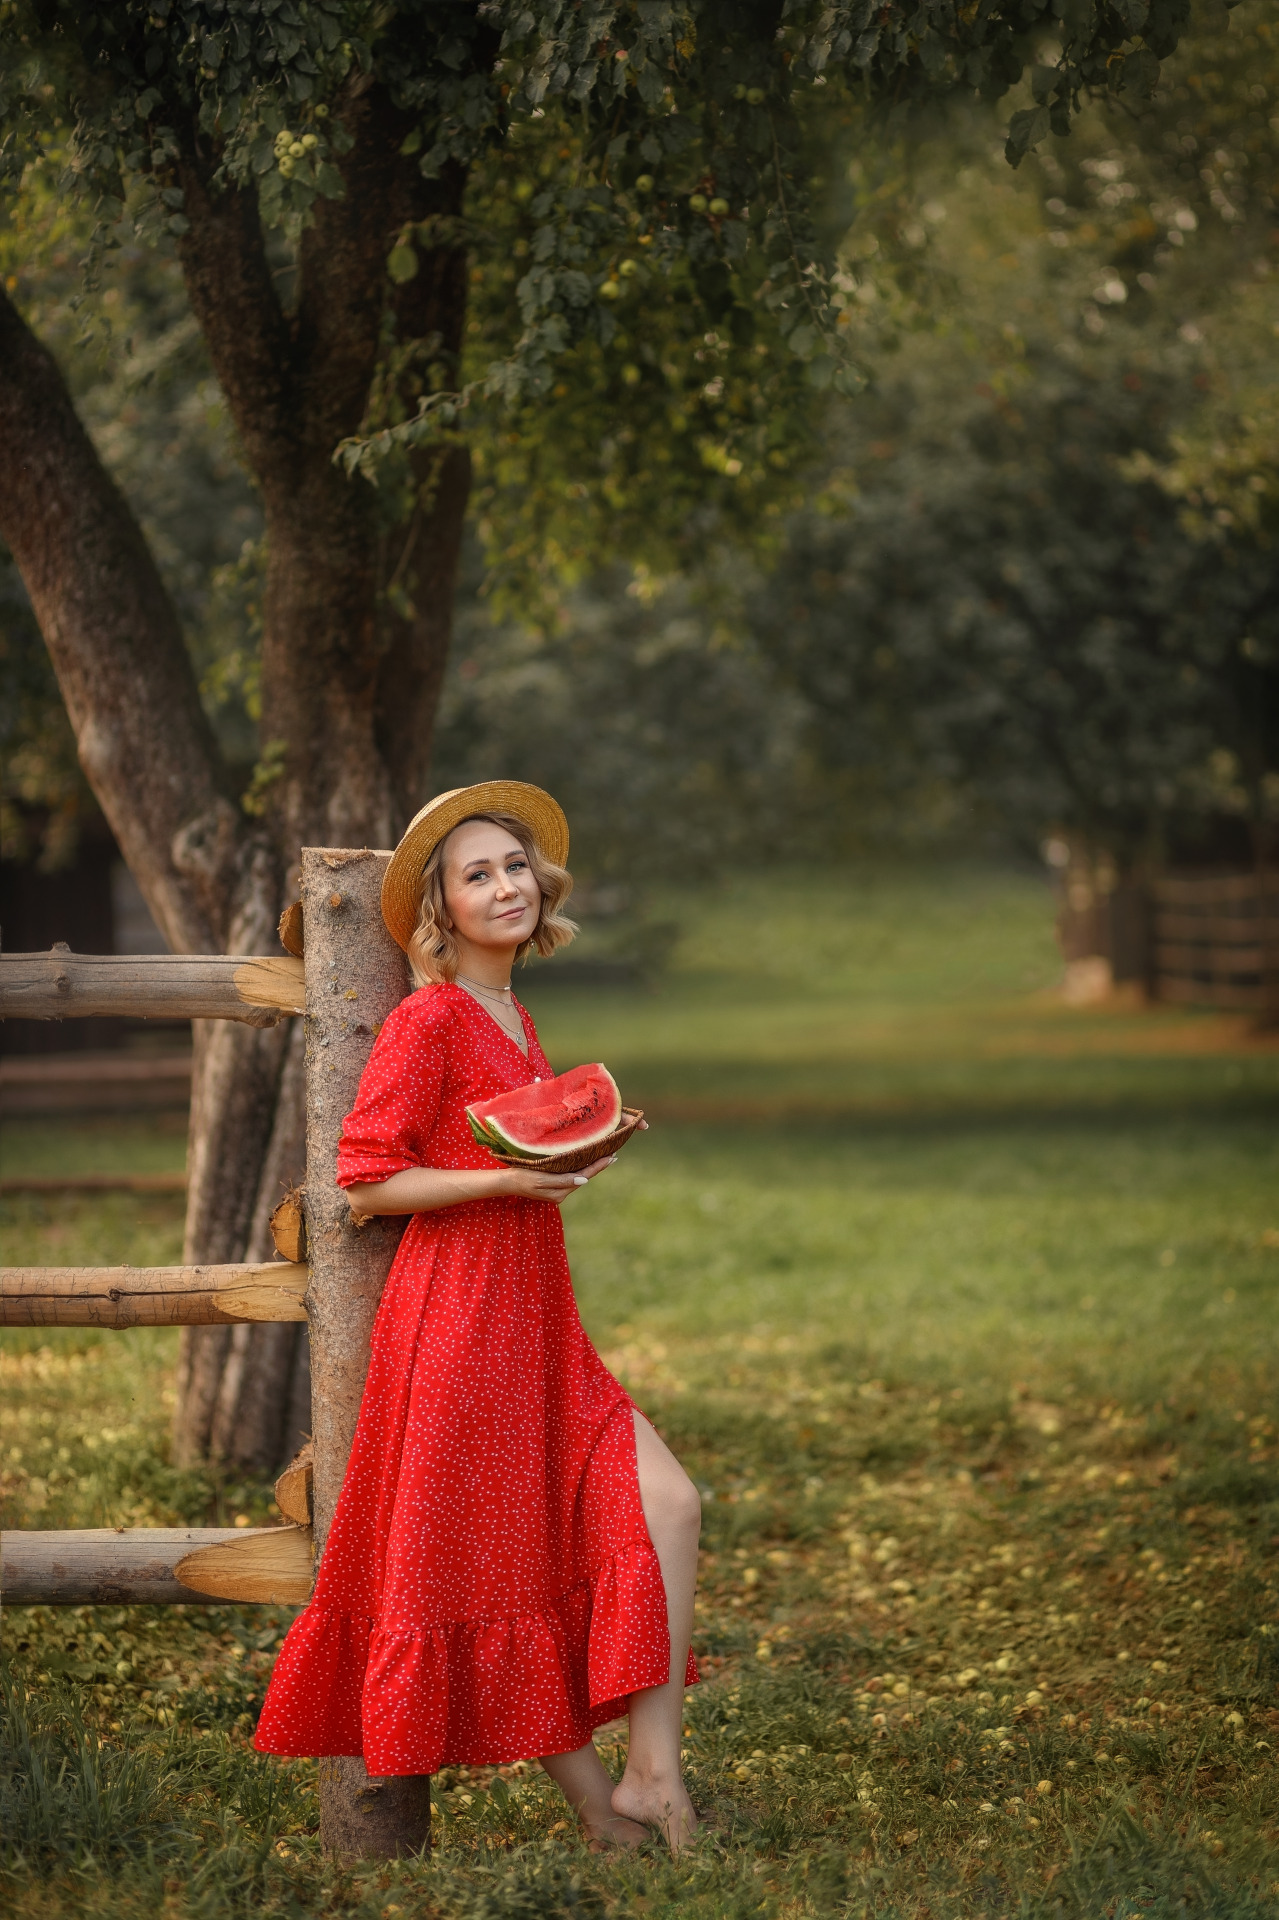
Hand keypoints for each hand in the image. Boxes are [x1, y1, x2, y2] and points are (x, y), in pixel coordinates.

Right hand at [496, 1154, 616, 1203]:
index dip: (599, 1166)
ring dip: (590, 1166)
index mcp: (561, 1192)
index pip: (584, 1176)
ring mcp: (557, 1190)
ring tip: (602, 1154)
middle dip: (598, 1165)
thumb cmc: (521, 1178)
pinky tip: (584, 1160)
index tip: (612, 1156)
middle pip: (584, 1176)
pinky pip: (569, 1175)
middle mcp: (562, 1193)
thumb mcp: (541, 1179)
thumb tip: (584, 1179)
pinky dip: (578, 1167)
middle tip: (612, 1153)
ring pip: (578, 1176)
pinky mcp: (552, 1185)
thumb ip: (562, 1180)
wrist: (505, 1183)